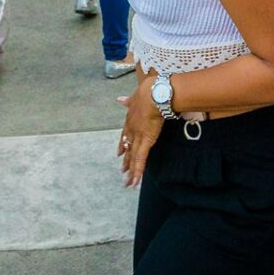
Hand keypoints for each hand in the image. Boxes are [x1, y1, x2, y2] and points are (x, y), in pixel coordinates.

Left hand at [117, 73, 165, 187]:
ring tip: (128, 183)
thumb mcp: (135, 96)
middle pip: (127, 149)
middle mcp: (131, 130)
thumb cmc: (148, 91)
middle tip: (123, 172)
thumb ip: (128, 101)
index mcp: (130, 120)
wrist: (153, 94)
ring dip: (131, 171)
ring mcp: (137, 137)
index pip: (125, 136)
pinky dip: (138, 171)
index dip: (122, 145)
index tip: (119, 152)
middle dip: (126, 161)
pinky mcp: (146, 141)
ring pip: (133, 158)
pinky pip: (141, 159)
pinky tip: (136, 181)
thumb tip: (120, 99)